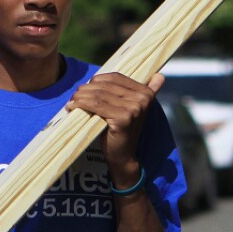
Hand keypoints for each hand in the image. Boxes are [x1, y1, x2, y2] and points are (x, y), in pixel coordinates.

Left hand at [66, 72, 164, 186]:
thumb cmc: (122, 130)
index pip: (116, 77)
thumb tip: (160, 75)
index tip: (86, 87)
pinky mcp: (123, 118)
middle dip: (86, 89)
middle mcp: (143, 98)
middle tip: (75, 95)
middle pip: (106, 85)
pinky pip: (96, 105)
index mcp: (146, 93)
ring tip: (72, 100)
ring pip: (99, 95)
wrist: (123, 155)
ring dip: (81, 96)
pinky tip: (73, 107)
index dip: (98, 80)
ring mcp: (134, 108)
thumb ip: (141, 92)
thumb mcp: (132, 108)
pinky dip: (81, 104)